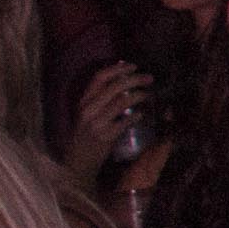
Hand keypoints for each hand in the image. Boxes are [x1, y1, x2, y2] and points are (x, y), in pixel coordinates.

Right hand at [63, 61, 152, 181]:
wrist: (78, 161)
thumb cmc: (86, 135)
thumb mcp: (88, 114)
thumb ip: (101, 98)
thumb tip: (124, 81)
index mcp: (83, 101)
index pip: (99, 77)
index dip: (118, 69)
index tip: (133, 66)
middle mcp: (88, 109)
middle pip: (115, 86)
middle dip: (135, 79)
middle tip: (150, 78)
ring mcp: (96, 123)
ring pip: (122, 101)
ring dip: (140, 95)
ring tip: (149, 95)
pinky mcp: (105, 136)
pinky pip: (125, 121)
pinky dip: (136, 116)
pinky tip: (142, 115)